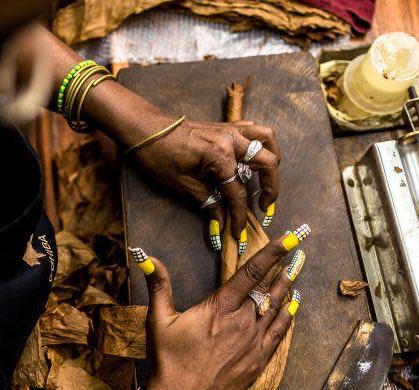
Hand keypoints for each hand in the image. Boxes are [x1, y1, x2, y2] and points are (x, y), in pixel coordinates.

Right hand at [128, 227, 308, 389]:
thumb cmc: (168, 361)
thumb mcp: (158, 320)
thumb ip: (159, 285)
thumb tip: (148, 258)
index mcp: (220, 308)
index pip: (252, 272)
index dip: (273, 252)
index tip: (290, 238)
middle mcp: (243, 322)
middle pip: (269, 288)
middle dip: (285, 267)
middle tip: (299, 251)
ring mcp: (253, 343)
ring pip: (278, 309)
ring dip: (288, 289)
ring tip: (297, 271)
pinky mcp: (258, 362)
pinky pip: (280, 334)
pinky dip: (288, 317)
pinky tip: (292, 307)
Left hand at [131, 114, 281, 249]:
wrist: (146, 130)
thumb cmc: (159, 156)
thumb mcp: (182, 185)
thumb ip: (208, 203)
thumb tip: (221, 225)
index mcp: (220, 156)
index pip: (237, 193)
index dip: (239, 217)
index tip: (239, 233)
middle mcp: (231, 140)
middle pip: (267, 163)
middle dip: (270, 188)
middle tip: (264, 207)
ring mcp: (231, 130)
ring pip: (267, 139)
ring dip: (272, 160)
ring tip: (267, 180)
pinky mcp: (226, 126)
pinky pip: (255, 131)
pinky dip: (261, 144)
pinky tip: (254, 159)